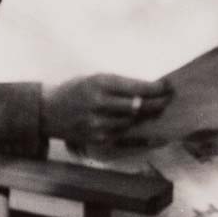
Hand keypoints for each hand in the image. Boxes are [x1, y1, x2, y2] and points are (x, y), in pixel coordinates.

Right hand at [40, 74, 172, 145]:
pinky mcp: (97, 138)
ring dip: (147, 117)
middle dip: (158, 103)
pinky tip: (149, 129)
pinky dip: (137, 130)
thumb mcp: (94, 78)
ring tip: (158, 110)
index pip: (137, 88)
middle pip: (140, 107)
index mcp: (100, 83)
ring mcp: (98, 123)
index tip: (167, 86)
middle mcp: (100, 103)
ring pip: (133, 121)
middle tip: (169, 100)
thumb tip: (148, 90)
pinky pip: (124, 135)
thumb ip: (119, 85)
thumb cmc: (75, 90)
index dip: (156, 88)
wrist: (48, 110)